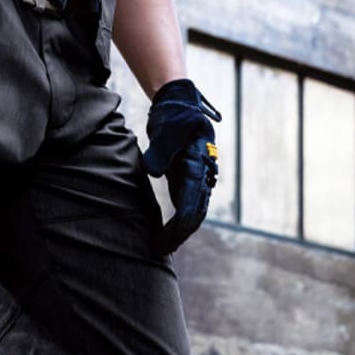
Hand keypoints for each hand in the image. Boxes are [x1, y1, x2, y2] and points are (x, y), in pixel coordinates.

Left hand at [141, 78, 221, 252]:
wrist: (178, 102)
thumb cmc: (173, 114)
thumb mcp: (167, 128)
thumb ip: (160, 150)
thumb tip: (152, 170)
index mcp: (199, 166)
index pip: (191, 204)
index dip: (178, 227)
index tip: (164, 242)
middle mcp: (202, 175)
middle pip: (194, 213)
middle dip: (178, 235)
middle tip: (158, 251)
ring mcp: (196, 177)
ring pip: (192, 212)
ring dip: (178, 231)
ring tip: (160, 248)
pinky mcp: (186, 177)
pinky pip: (185, 204)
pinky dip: (177, 221)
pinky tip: (165, 233)